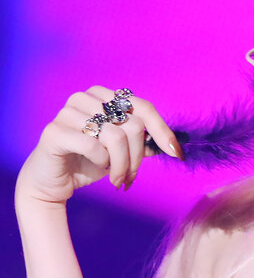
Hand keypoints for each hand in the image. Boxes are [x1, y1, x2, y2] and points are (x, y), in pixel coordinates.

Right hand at [15, 85, 182, 207]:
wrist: (54, 181)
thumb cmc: (89, 162)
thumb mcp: (122, 152)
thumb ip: (143, 142)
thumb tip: (174, 144)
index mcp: (104, 96)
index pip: (143, 108)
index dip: (162, 130)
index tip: (176, 153)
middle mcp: (86, 98)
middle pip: (132, 126)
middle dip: (136, 158)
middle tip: (128, 177)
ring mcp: (68, 111)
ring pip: (115, 137)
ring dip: (121, 165)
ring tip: (116, 179)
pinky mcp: (55, 130)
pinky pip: (93, 145)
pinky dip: (100, 162)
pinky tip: (96, 166)